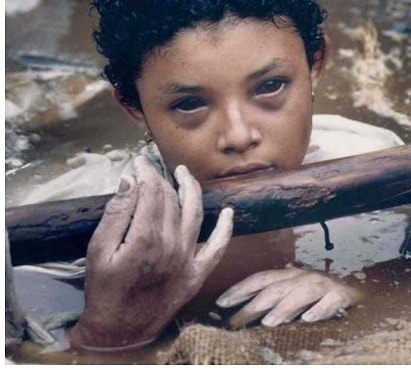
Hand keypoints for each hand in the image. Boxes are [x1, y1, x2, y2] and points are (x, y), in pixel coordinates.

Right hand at [68, 157, 232, 350]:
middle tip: (151, 169)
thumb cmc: (104, 290)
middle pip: (171, 200)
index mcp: (145, 238)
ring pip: (195, 214)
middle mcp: (171, 245)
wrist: (120, 330)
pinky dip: (226, 229)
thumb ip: (116, 215)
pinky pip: (218, 247)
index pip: (151, 193)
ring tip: (184, 174)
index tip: (138, 163)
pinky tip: (229, 212)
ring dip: (191, 190)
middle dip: (161, 179)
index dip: (145, 173)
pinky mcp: (198, 273)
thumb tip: (131, 182)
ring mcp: (188, 259)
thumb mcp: (97, 251)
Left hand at [216, 267, 355, 327]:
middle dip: (254, 304)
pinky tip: (309, 319)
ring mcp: (324, 286)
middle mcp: (305, 277)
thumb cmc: (320, 298)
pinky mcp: (342, 296)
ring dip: (284, 307)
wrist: (361, 292)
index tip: (220, 303)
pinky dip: (320, 310)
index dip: (240, 289)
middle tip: (236, 323)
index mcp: (290, 276)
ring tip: (269, 323)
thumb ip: (273, 302)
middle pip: (276, 288)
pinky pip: (330, 302)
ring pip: (302, 293)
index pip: (261, 278)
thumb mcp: (294, 295)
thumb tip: (242, 317)